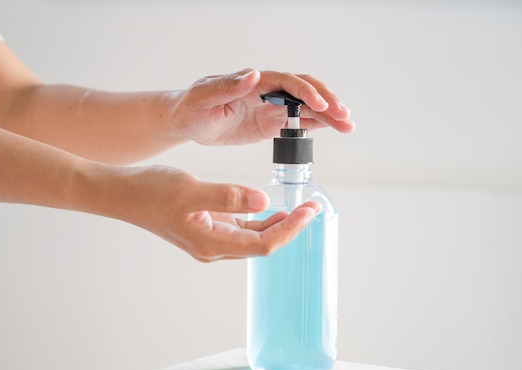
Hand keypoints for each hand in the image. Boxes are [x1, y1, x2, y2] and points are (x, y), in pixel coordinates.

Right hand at [108, 165, 320, 261]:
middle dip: (290, 228)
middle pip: (261, 245)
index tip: (309, 212)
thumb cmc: (151, 191)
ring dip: (276, 225)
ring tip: (298, 209)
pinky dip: (257, 220)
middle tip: (312, 208)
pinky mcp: (204, 228)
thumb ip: (227, 196)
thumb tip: (262, 200)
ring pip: (251, 238)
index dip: (290, 230)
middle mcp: (213, 247)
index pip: (263, 244)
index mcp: (211, 243)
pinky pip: (238, 229)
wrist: (122, 194)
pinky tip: (267, 207)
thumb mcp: (191, 190)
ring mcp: (208, 239)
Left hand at [171, 68, 354, 145]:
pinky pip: (297, 123)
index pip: (286, 82)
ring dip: (327, 115)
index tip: (320, 104)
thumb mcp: (204, 97)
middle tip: (344, 116)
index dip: (304, 92)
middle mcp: (266, 91)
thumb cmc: (192, 107)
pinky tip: (332, 129)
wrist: (188, 122)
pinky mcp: (270, 123)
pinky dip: (315, 126)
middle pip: (303, 92)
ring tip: (347, 125)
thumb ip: (227, 87)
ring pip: (305, 108)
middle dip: (326, 102)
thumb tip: (254, 75)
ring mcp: (270, 107)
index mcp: (253, 82)